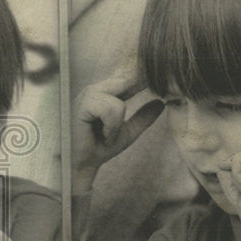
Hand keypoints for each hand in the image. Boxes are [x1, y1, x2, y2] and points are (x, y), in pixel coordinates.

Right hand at [73, 75, 163, 194]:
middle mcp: (95, 91)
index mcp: (104, 94)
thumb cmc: (97, 148)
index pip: (127, 78)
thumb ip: (142, 118)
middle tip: (132, 108)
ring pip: (119, 100)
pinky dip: (111, 126)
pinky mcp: (83, 105)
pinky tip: (102, 135)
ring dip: (117, 123)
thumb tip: (161, 103)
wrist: (80, 165)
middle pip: (125, 80)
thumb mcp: (127, 132)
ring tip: (107, 135)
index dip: (142, 76)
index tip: (159, 75)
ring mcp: (87, 96)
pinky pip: (111, 109)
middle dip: (138, 87)